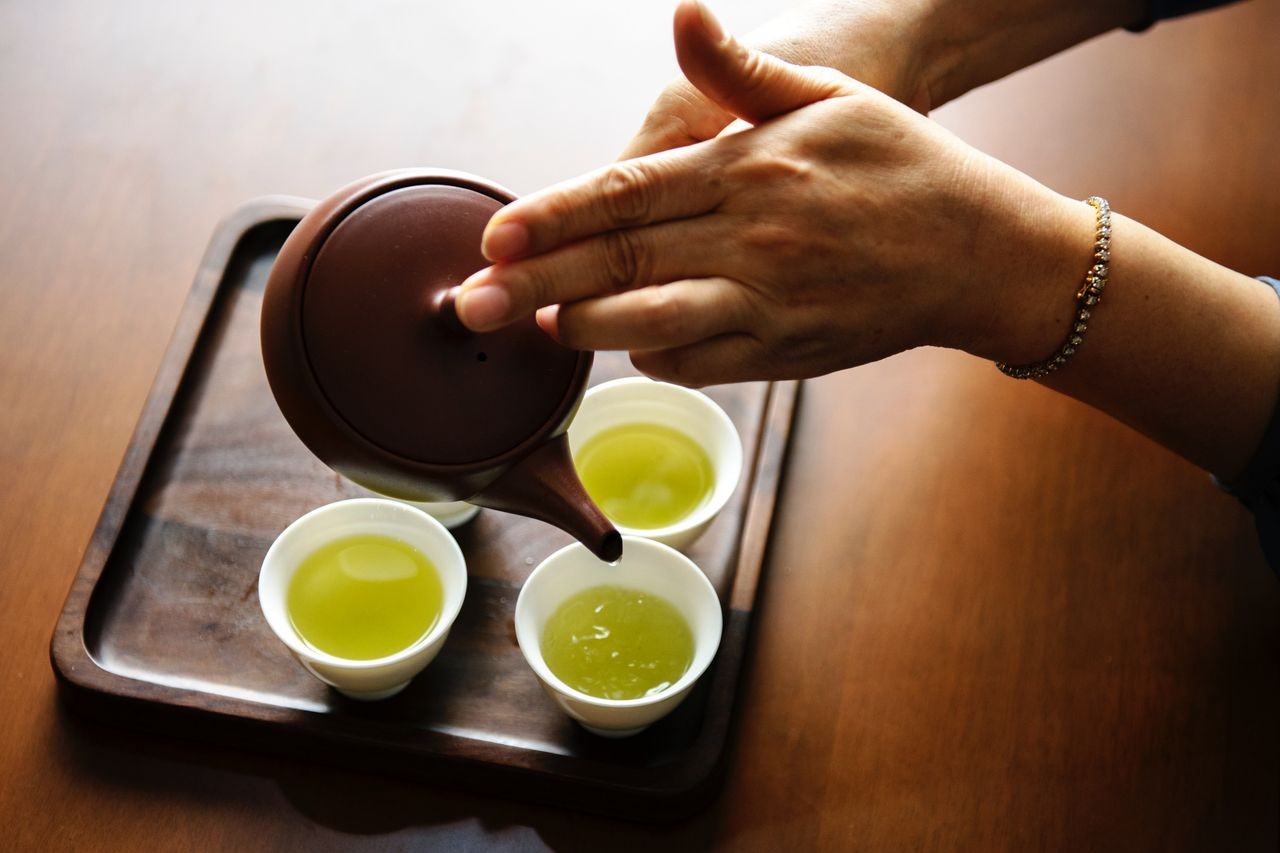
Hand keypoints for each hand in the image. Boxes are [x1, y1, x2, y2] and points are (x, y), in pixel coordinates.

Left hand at [456, 0, 1089, 386]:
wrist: (978, 251)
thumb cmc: (900, 164)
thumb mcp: (826, 95)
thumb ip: (739, 70)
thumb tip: (682, 14)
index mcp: (748, 168)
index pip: (625, 193)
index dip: (552, 217)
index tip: (495, 235)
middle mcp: (749, 239)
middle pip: (619, 265)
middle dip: (534, 286)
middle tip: (470, 305)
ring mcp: (765, 302)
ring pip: (649, 323)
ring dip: (582, 328)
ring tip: (534, 326)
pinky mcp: (782, 352)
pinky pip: (697, 362)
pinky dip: (651, 355)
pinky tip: (622, 343)